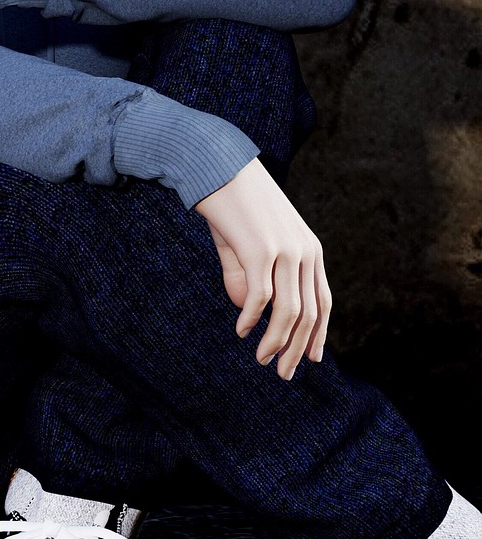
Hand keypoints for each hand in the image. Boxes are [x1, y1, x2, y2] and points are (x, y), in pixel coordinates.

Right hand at [193, 158, 330, 379]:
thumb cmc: (230, 203)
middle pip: (309, 314)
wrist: (215, 165)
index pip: (322, 303)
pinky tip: (241, 331)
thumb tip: (249, 312)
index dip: (318, 335)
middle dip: (297, 348)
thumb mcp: (245, 242)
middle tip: (283, 373)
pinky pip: (260, 298)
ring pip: (289, 312)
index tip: (309, 360)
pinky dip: (252, 320)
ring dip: (276, 342)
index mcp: (310, 249)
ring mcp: (284, 250)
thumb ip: (247, 274)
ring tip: (261, 359)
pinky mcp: (260, 249)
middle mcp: (305, 251)